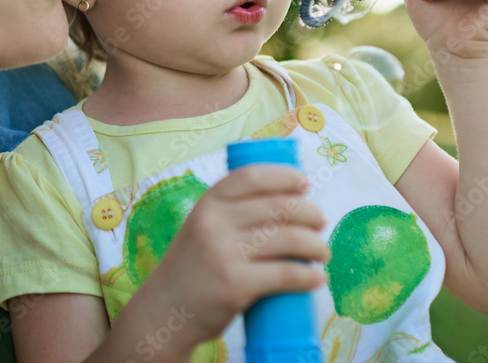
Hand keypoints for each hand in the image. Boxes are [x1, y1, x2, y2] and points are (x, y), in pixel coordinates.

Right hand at [135, 165, 328, 349]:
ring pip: (290, 239)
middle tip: (320, 222)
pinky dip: (309, 276)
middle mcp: (214, 222)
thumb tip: (288, 199)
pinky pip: (285, 274)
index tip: (304, 184)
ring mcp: (224, 253)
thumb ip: (232, 212)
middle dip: (310, 212)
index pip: (252, 176)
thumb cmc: (194, 266)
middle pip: (279, 206)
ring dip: (317, 245)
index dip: (284, 176)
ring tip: (323, 252)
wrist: (164, 310)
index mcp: (208, 203)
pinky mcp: (235, 285)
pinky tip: (317, 278)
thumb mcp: (203, 226)